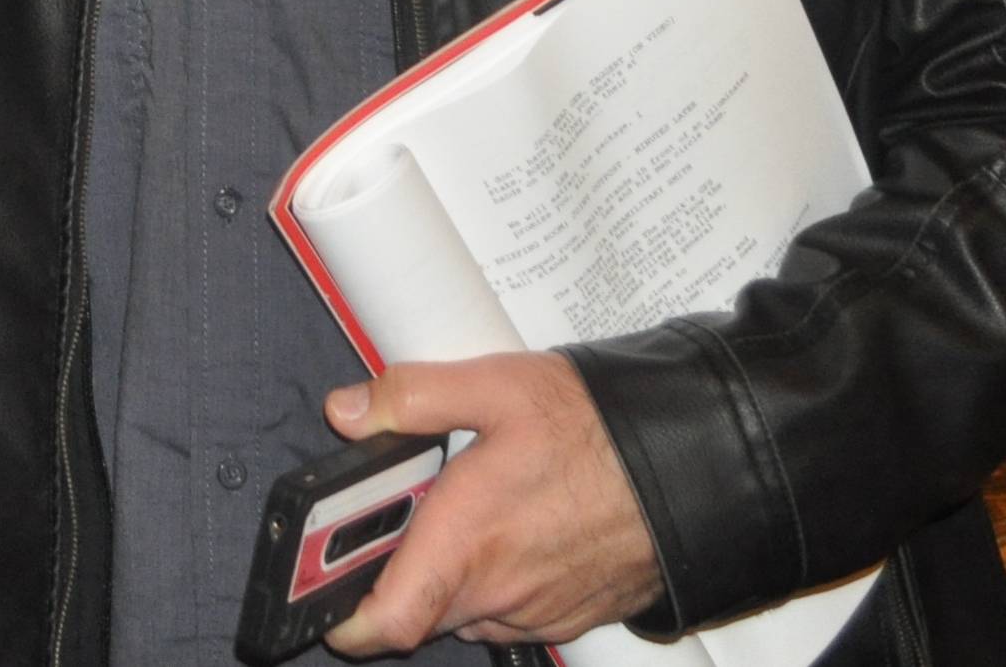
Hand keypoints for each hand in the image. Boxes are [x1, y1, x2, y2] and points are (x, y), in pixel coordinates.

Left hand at [319, 353, 661, 654]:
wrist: (685, 469)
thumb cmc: (594, 429)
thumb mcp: (494, 385)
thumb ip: (411, 397)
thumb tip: (348, 412)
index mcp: (465, 539)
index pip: (386, 620)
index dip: (343, 619)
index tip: (320, 593)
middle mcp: (496, 590)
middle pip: (419, 607)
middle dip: (401, 565)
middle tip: (407, 505)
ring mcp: (534, 609)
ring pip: (464, 608)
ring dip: (450, 571)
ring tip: (467, 504)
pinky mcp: (565, 615)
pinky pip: (508, 609)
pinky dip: (495, 577)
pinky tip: (514, 523)